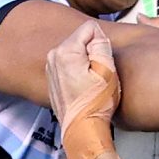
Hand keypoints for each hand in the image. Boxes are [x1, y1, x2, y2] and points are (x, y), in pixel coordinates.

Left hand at [48, 21, 121, 158]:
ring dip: (86, 63)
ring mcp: (51, 69)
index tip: (102, 62)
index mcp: (65, 51)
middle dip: (92, 53)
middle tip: (97, 75)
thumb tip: (98, 35)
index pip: (90, 28)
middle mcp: (53, 57)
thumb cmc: (95, 105)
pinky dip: (78, 73)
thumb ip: (102, 44)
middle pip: (82, 40)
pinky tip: (83, 88)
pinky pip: (70, 65)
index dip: (102, 43)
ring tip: (90, 83)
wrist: (83, 130)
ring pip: (76, 52)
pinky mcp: (53, 78)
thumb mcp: (108, 70)